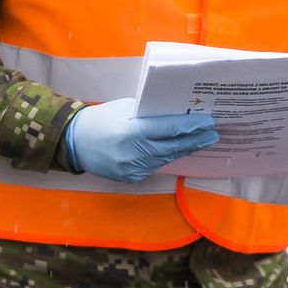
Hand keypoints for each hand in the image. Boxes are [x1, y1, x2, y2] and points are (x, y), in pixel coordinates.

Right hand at [63, 99, 218, 182]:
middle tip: (213, 134)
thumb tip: (178, 113)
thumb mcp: (127, 109)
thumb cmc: (102, 119)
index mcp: (132, 131)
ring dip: (184, 150)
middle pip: (173, 147)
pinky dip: (167, 158)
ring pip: (166, 158)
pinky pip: (155, 166)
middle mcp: (134, 153)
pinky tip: (179, 151)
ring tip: (201, 142)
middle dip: (195, 140)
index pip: (170, 129)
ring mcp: (132, 168)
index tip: (208, 122)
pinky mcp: (131, 178)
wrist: (75, 142)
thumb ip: (151, 114)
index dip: (191, 126)